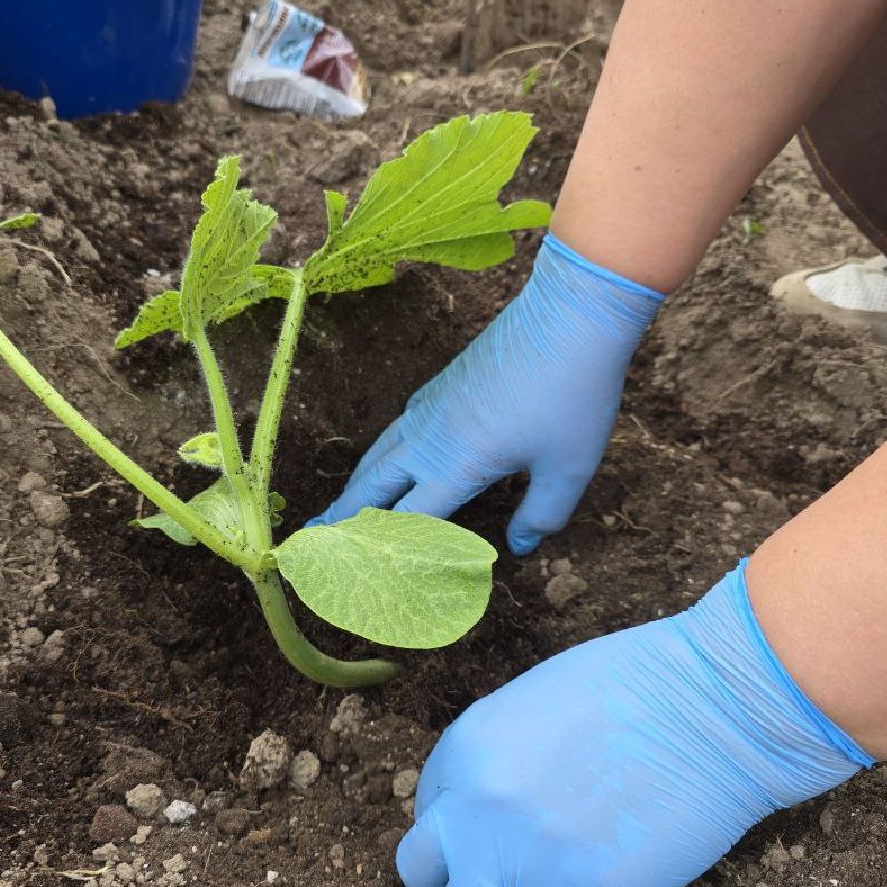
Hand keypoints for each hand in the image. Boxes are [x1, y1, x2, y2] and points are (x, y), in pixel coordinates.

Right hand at [310, 234, 663, 554]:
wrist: (569, 316)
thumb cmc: (570, 396)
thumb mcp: (568, 469)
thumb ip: (541, 515)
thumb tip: (519, 546)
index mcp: (455, 464)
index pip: (407, 519)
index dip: (382, 549)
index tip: (355, 570)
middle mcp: (430, 437)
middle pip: (374, 484)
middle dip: (345, 515)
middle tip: (316, 536)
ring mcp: (430, 406)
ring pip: (380, 452)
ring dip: (358, 483)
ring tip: (342, 505)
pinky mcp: (440, 385)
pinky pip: (397, 428)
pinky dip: (381, 453)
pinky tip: (389, 456)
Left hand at [395, 561, 871, 886]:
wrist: (714, 706)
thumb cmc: (641, 688)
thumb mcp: (535, 702)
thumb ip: (497, 758)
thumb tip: (486, 805)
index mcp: (464, 749)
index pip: (430, 812)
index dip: (465, 826)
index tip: (503, 827)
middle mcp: (474, 807)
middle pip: (424, 872)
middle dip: (461, 873)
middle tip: (510, 869)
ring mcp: (516, 859)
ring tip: (551, 885)